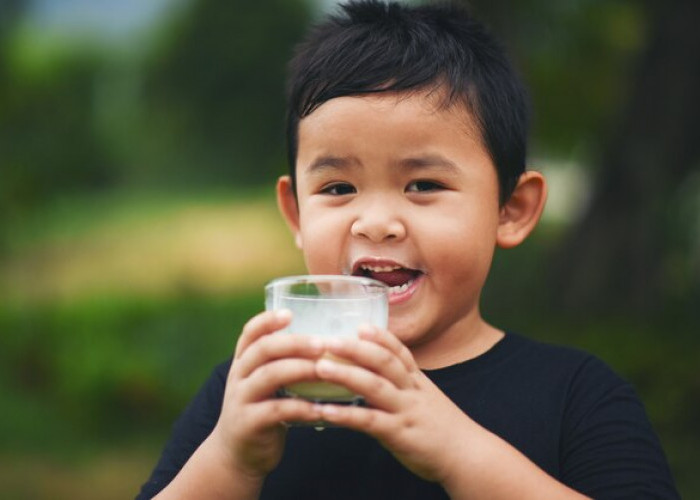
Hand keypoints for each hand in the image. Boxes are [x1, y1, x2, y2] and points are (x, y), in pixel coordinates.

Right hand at [209, 310, 325, 481]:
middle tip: (322, 344)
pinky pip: (276, 411)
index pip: (250, 332)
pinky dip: (301, 408)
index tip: (290, 313)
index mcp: (243, 361)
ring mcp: (241, 399)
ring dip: (300, 370)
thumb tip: (326, 341)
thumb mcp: (263, 382)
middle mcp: (238, 375)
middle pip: (263, 349)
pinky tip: (320, 408)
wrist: (236, 455)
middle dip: (294, 343)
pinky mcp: (248, 424)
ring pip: (269, 376)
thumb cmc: (261, 409)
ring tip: (324, 370)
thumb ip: (282, 363)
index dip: (268, 320)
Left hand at [312, 325, 472, 484]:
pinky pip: (370, 421)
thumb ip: (403, 385)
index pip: (399, 351)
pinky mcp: (400, 434)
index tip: (359, 324)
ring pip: (376, 386)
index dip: (380, 336)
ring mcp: (406, 410)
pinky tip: (325, 411)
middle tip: (329, 340)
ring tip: (320, 367)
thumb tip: (374, 376)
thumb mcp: (426, 398)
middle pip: (384, 361)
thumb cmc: (441, 428)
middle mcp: (412, 390)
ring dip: (346, 374)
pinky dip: (347, 415)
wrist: (468, 456)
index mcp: (418, 380)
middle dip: (356, 348)